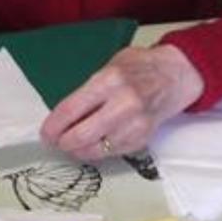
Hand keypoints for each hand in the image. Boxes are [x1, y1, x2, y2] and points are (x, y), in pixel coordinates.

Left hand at [40, 45, 204, 160]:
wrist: (176, 75)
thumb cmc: (139, 67)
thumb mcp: (109, 66)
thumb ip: (88, 90)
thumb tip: (62, 116)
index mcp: (109, 81)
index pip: (71, 110)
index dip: (52, 126)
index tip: (45, 133)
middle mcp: (123, 104)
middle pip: (81, 135)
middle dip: (62, 142)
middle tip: (56, 141)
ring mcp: (135, 124)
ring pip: (96, 149)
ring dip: (78, 150)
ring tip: (71, 144)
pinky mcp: (143, 138)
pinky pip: (112, 153)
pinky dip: (97, 152)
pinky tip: (92, 145)